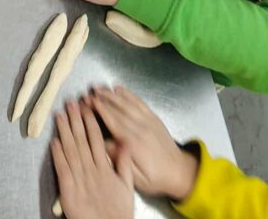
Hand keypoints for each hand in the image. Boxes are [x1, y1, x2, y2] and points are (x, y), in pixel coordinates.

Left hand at [52, 99, 133, 218]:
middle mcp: (92, 171)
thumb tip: (126, 141)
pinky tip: (53, 141)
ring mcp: (79, 180)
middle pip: (82, 141)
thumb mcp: (128, 187)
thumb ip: (125, 164)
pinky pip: (62, 169)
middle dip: (76, 120)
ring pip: (71, 151)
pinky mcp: (68, 191)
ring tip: (60, 115)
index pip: (97, 139)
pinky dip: (57, 155)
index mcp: (106, 169)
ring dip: (64, 132)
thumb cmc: (118, 211)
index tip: (86, 107)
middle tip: (70, 103)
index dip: (90, 122)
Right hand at [91, 87, 198, 201]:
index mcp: (134, 144)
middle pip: (117, 110)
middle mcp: (140, 128)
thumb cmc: (156, 178)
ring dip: (111, 94)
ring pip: (127, 103)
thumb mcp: (136, 179)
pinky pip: (139, 102)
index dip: (99, 111)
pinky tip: (119, 88)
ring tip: (99, 88)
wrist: (180, 172)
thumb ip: (120, 160)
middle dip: (101, 100)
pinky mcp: (154, 118)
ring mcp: (148, 121)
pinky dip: (128, 94)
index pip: (112, 122)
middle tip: (88, 93)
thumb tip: (104, 144)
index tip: (87, 103)